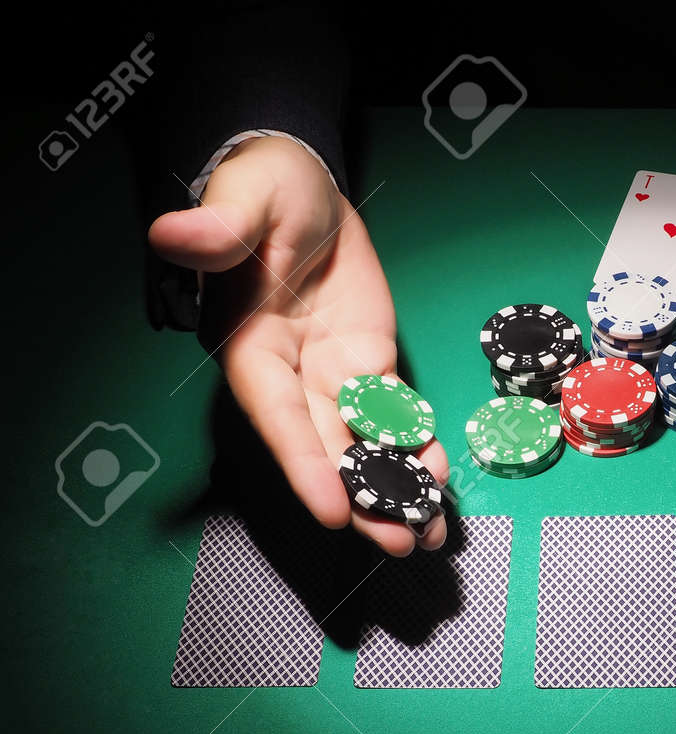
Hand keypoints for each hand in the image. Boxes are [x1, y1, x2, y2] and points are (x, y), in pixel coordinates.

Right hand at [149, 136, 447, 555]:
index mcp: (252, 347)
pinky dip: (418, 447)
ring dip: (396, 487)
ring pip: (365, 441)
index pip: (278, 415)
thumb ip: (218, 229)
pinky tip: (440, 483)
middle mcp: (291, 375)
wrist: (304, 186)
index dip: (305, 463)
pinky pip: (396, 414)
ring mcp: (332, 375)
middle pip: (328, 446)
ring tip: (428, 531)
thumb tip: (172, 233)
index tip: (333, 510)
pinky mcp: (370, 365)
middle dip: (363, 495)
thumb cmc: (264, 190)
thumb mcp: (245, 201)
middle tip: (398, 541)